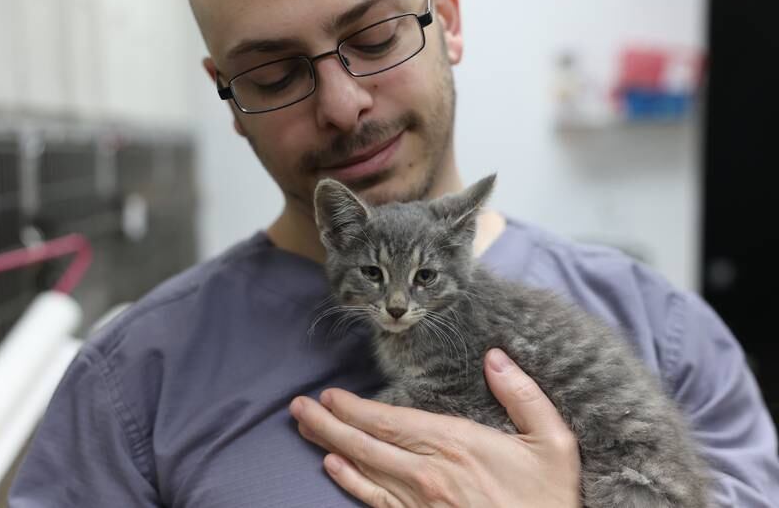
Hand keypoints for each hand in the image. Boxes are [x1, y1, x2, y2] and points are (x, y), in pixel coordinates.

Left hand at [289, 349, 580, 506]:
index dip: (356, 407)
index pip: (393, 421)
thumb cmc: (548, 499)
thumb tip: (496, 357)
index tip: (330, 395)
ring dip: (330, 446)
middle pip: (368, 442)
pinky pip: (377, 501)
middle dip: (328, 422)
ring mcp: (421, 501)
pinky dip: (350, 483)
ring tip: (304, 428)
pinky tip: (333, 468)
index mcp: (457, 443)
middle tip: (298, 408)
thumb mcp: (553, 442)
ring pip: (365, 468)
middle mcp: (430, 471)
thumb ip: (523, 395)